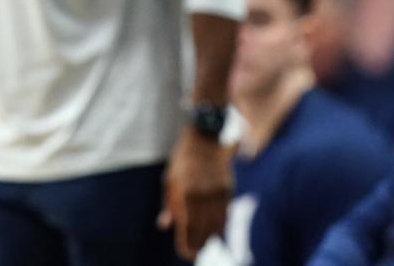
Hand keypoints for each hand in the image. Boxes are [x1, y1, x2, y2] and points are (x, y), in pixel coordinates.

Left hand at [158, 129, 232, 259]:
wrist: (205, 138)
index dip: (187, 244)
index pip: (187, 228)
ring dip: (211, 236)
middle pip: (203, 229)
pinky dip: (221, 224)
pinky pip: (226, 212)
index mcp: (186, 194)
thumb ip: (168, 204)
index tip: (186, 254)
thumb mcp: (170, 181)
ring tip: (205, 243)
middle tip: (195, 252)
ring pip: (218, 223)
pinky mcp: (228, 188)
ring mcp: (218, 192)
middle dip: (199, 244)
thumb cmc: (183, 161)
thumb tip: (165, 225)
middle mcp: (203, 195)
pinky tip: (216, 229)